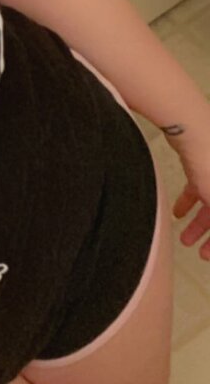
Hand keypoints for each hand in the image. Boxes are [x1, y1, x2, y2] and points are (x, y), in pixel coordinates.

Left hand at [167, 134, 209, 258]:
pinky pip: (200, 188)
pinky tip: (176, 213)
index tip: (207, 255)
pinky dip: (190, 202)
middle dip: (209, 232)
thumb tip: (209, 237)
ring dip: (198, 222)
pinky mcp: (203, 164)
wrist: (191, 128)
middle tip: (195, 249)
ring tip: (183, 237)